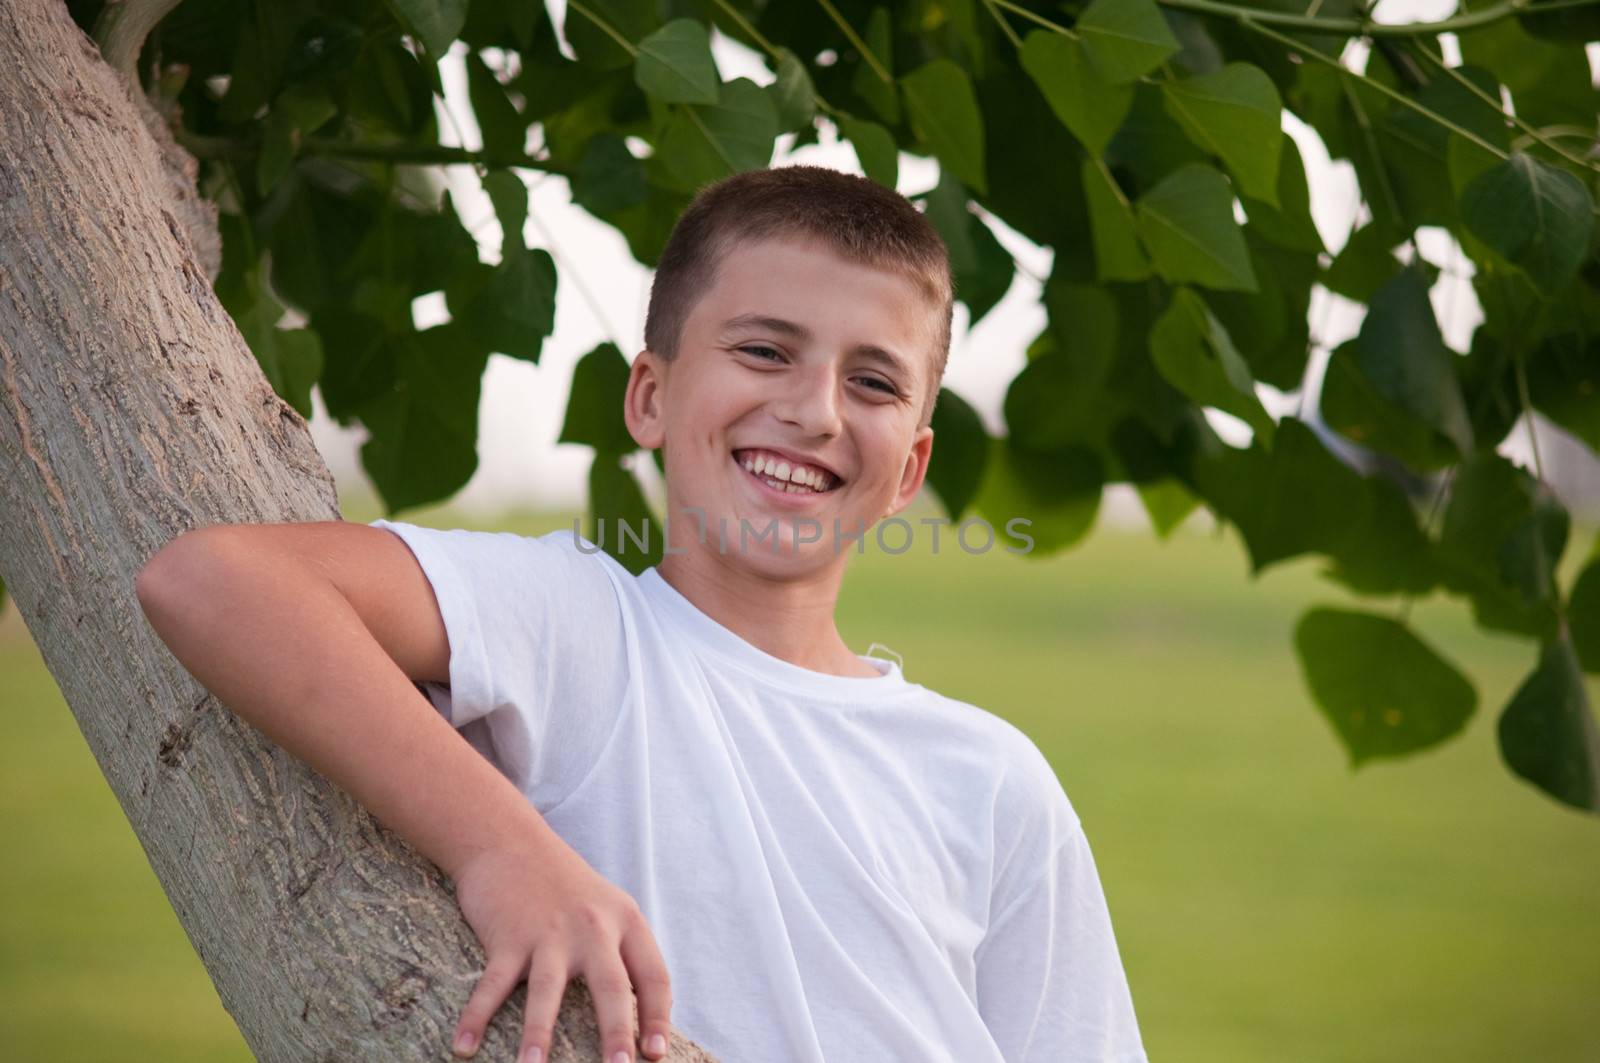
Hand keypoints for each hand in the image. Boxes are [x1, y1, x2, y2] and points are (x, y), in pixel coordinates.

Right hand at [446, 840, 673, 1062]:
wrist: (509, 842)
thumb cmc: (564, 885)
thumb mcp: (608, 908)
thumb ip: (623, 952)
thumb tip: (640, 1013)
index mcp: (625, 921)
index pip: (653, 976)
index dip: (657, 1017)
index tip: (654, 1054)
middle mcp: (592, 928)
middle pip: (611, 986)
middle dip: (616, 1033)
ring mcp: (548, 933)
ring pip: (547, 991)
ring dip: (539, 1034)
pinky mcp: (507, 937)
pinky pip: (492, 984)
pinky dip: (476, 1017)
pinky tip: (464, 1048)